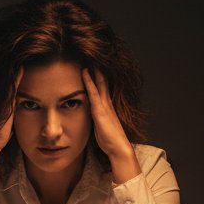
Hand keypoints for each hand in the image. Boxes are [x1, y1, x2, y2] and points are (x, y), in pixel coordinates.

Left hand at [82, 67, 141, 182]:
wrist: (118, 148)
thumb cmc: (110, 140)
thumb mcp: (101, 127)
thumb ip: (97, 119)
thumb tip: (91, 117)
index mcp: (107, 107)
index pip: (102, 88)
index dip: (98, 76)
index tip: (93, 65)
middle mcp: (107, 103)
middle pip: (102, 81)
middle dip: (97, 69)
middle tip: (92, 55)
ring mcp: (104, 106)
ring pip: (98, 83)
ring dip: (94, 70)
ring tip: (88, 56)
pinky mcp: (100, 110)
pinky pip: (93, 92)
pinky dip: (89, 81)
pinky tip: (85, 72)